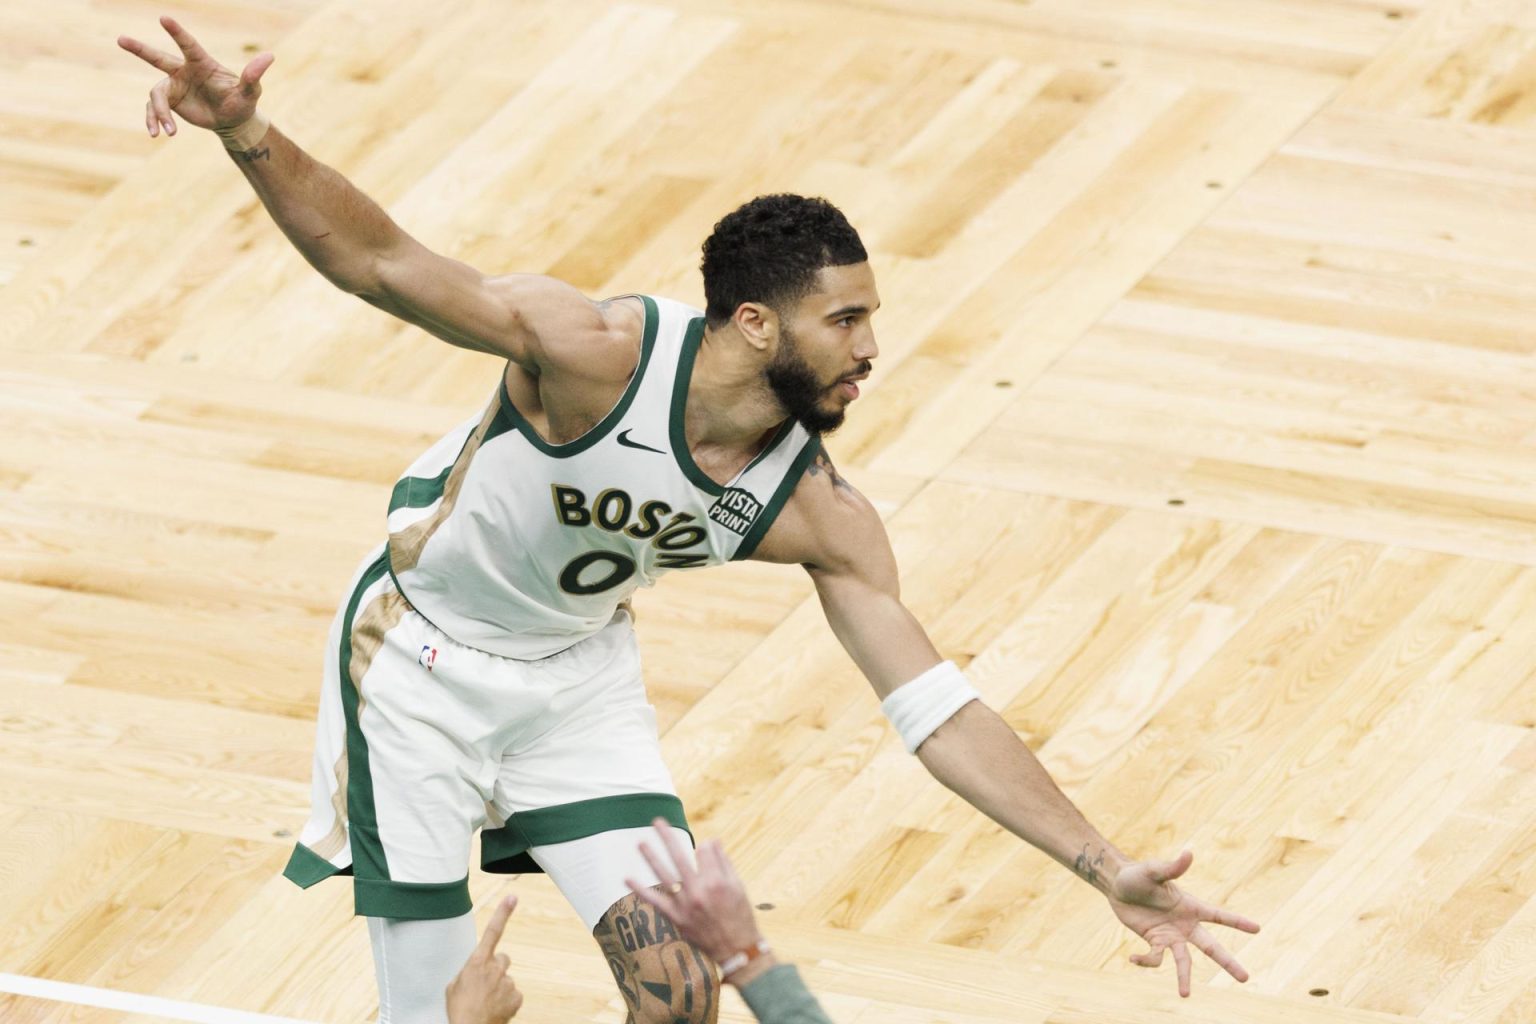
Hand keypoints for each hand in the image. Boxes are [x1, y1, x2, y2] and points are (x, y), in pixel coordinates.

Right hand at [117, 16, 273, 136]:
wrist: (232, 121)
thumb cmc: (242, 103)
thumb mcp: (250, 92)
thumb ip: (253, 75)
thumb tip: (270, 56)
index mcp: (202, 64)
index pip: (187, 45)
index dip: (177, 32)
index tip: (164, 18)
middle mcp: (184, 72)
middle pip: (158, 58)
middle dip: (139, 49)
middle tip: (120, 39)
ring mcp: (174, 87)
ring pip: (156, 96)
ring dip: (160, 113)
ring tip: (169, 131)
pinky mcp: (170, 103)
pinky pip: (155, 110)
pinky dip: (154, 121)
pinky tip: (158, 134)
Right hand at [446, 895, 523, 1023]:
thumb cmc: (458, 1011)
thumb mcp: (454, 986)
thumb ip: (468, 972)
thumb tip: (474, 972)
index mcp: (477, 962)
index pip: (492, 931)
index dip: (503, 913)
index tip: (512, 897)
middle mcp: (495, 969)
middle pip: (502, 959)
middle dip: (496, 967)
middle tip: (486, 983)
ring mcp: (507, 982)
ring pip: (506, 980)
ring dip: (499, 987)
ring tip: (486, 1002)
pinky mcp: (517, 996)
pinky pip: (513, 994)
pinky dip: (506, 1001)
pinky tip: (495, 1009)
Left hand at [625, 819, 763, 964]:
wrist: (736, 949)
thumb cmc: (740, 914)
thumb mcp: (738, 885)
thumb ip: (723, 861)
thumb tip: (711, 840)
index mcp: (716, 880)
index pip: (703, 851)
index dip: (705, 847)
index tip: (707, 850)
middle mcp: (698, 890)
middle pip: (679, 856)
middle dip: (667, 836)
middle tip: (656, 821)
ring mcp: (684, 904)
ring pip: (664, 874)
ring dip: (651, 857)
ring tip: (640, 842)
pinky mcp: (676, 917)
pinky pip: (655, 901)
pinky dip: (641, 889)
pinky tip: (627, 877)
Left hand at [1107, 850, 1260, 997]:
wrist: (1118, 886)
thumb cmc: (1138, 875)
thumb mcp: (1153, 871)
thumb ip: (1172, 867)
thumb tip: (1188, 853)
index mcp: (1191, 906)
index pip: (1219, 915)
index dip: (1238, 922)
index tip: (1258, 929)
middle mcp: (1185, 924)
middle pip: (1211, 947)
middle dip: (1228, 962)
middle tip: (1245, 978)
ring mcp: (1171, 935)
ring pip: (1184, 961)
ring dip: (1184, 977)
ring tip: (1184, 995)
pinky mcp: (1154, 942)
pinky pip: (1155, 958)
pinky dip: (1146, 961)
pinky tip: (1132, 957)